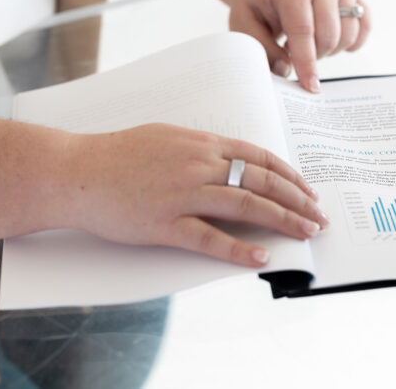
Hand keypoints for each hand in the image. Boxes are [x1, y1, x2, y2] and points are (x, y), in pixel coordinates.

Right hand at [58, 124, 328, 266]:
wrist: (76, 170)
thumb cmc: (116, 154)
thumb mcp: (165, 137)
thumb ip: (199, 148)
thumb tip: (229, 158)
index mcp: (199, 143)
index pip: (257, 156)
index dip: (288, 175)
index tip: (307, 190)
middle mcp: (197, 164)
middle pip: (260, 181)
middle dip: (296, 199)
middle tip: (319, 216)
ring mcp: (182, 194)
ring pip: (245, 206)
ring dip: (282, 220)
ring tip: (305, 233)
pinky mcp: (164, 223)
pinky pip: (210, 238)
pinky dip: (239, 250)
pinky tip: (262, 258)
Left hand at [226, 0, 370, 91]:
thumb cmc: (256, 1)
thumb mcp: (244, 22)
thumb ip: (262, 48)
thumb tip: (286, 70)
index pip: (303, 30)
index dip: (307, 62)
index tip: (310, 86)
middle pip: (329, 35)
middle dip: (314, 56)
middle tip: (293, 51)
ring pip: (349, 33)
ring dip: (331, 49)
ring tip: (308, 43)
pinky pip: (365, 24)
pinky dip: (354, 40)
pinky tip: (334, 43)